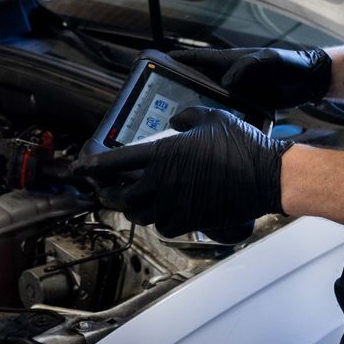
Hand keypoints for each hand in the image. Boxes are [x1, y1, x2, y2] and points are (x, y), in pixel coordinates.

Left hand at [73, 108, 290, 241]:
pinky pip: (161, 226)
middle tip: (105, 189)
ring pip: (138, 214)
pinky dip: (155, 220)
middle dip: (107, 194)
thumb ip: (186, 117)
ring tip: (132, 200)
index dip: (90, 166)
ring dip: (130, 208)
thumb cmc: (240, 145)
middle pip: (119, 196)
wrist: (265, 176)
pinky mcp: (189, 221)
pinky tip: (160, 211)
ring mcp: (174, 205)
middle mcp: (162, 183)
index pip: (113, 163)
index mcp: (162, 154)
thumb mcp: (210, 117)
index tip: (79, 168)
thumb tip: (177, 121)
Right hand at [171, 46, 331, 111]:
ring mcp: (239, 90)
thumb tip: (227, 81)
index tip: (162, 61)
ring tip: (179, 115)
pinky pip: (227, 109)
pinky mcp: (248, 104)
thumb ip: (248, 65)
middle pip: (202, 79)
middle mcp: (233, 75)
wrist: (311, 81)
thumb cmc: (291, 64)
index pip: (202, 59)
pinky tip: (208, 127)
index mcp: (234, 60)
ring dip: (198, 103)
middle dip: (183, 84)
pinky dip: (217, 116)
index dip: (182, 60)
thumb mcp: (270, 60)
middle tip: (165, 95)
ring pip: (212, 96)